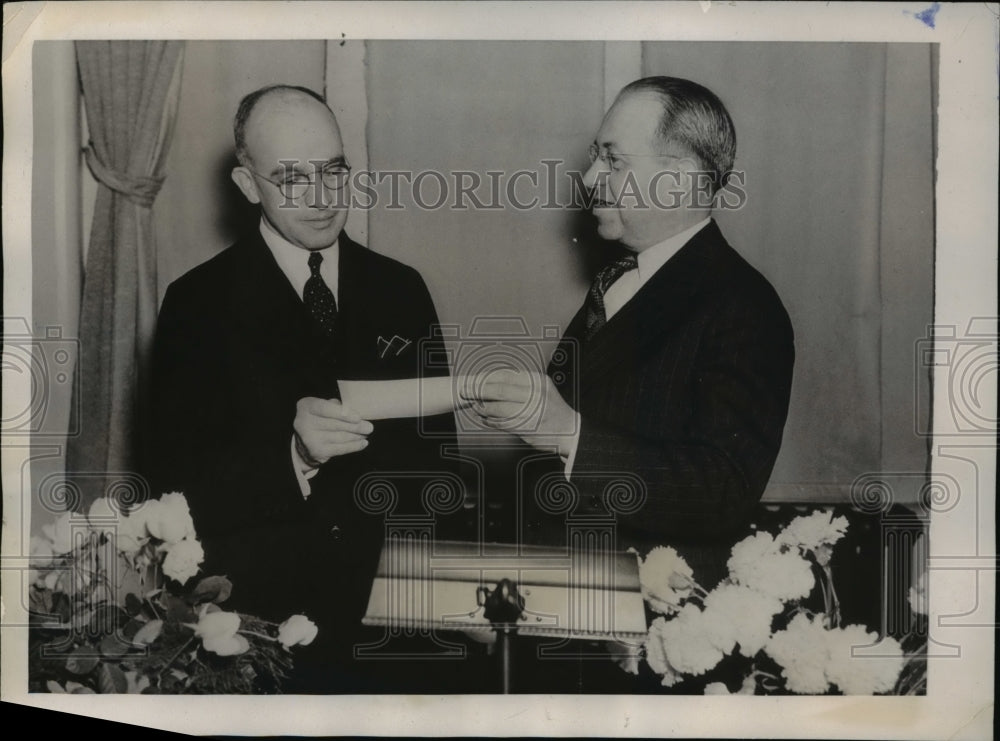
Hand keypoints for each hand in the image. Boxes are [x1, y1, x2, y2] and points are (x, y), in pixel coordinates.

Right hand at [293, 397, 372, 467]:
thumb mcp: (322, 406)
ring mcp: (310, 439)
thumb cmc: (319, 418)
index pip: (325, 409)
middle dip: (355, 426)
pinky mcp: (318, 451)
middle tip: (369, 427)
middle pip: (335, 425)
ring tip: (366, 433)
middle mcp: (304, 423)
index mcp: (306, 406)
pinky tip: (363, 443)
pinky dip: (354, 446)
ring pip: (339, 437)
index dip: (342, 413)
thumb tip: (354, 410)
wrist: (305, 439)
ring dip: (356, 436)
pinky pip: (340, 449)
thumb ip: (335, 405)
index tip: (358, 417)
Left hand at [461, 370, 578, 456]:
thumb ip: (521, 385)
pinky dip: (491, 422)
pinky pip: (503, 423)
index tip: (474, 381)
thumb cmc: (552, 410)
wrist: (570, 431)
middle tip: (465, 392)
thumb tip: (492, 382)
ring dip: (483, 408)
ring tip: (475, 408)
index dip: (486, 379)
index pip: (506, 376)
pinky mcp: (528, 428)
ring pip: (499, 408)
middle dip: (479, 391)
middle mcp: (535, 394)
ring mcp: (532, 412)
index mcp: (537, 381)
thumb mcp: (542, 389)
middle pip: (499, 390)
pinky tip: (485, 419)